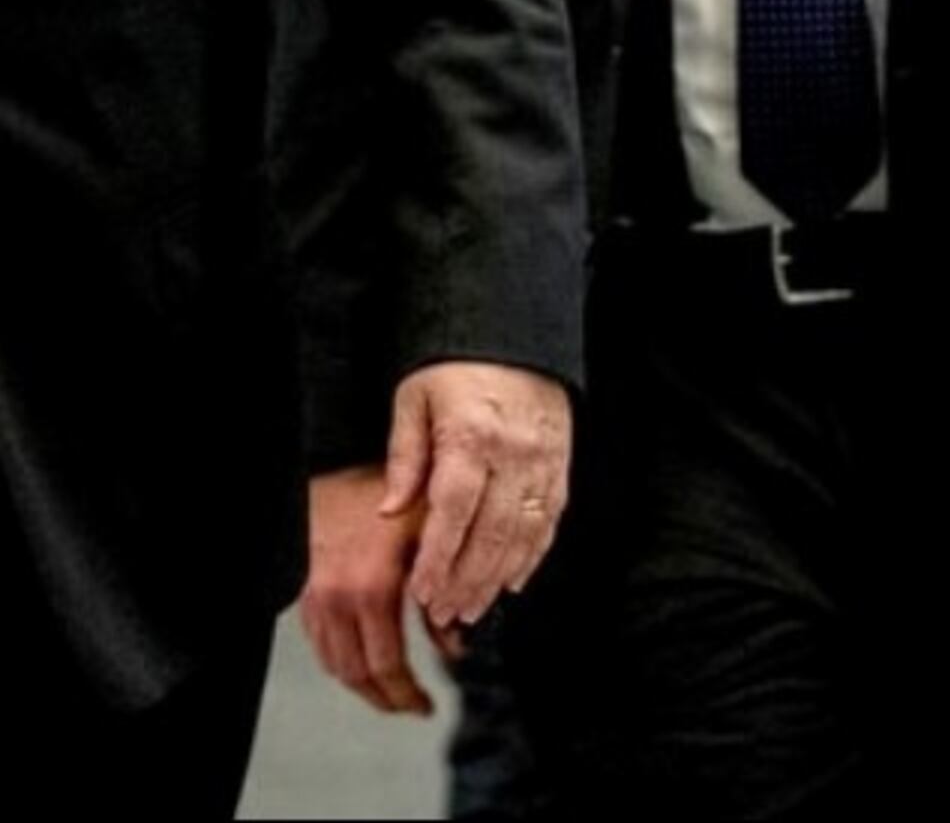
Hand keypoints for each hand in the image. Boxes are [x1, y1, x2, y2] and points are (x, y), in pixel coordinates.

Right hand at [300, 467, 434, 714]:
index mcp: (371, 590)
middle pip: (358, 674)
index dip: (408, 694)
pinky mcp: (302, 588)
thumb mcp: (428, 535)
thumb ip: (441, 595)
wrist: (335, 460)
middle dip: (387, 698)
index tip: (427, 705)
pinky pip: (317, 641)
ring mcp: (314, 596)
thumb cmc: (386, 491)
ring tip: (388, 691)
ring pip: (333, 664)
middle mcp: (337, 599)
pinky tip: (358, 659)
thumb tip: (454, 645)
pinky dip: (338, 661)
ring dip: (361, 685)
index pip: (388, 665)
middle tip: (411, 706)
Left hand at [382, 361, 573, 630]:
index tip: (423, 589)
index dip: (438, 557)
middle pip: (490, 533)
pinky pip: (548, 523)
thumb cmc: (456, 366)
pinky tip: (512, 580)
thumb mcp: (414, 398)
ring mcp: (542, 463)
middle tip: (445, 612)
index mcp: (470, 436)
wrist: (513, 336)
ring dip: (496, 579)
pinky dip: (531, 557)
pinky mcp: (560, 468)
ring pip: (523, 536)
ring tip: (473, 607)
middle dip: (466, 581)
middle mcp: (512, 454)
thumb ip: (404, 456)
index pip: (453, 511)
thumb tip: (389, 509)